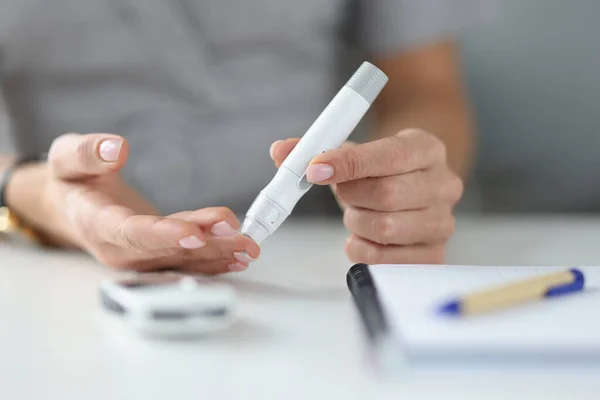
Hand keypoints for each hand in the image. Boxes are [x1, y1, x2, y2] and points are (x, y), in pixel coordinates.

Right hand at [13, 133, 259, 272]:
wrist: (70, 207)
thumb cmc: (70, 181)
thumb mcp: (66, 158)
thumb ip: (87, 153)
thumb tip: (116, 148)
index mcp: (96, 223)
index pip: (132, 232)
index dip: (163, 234)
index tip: (193, 234)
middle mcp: (120, 249)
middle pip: (167, 249)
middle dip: (206, 245)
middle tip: (239, 237)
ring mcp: (140, 256)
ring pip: (182, 257)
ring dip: (217, 253)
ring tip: (249, 247)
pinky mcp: (156, 256)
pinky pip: (186, 261)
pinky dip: (214, 260)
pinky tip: (238, 257)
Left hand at [270, 129, 462, 263]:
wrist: (413, 189)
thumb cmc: (381, 172)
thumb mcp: (355, 153)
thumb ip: (318, 150)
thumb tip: (280, 152)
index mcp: (426, 149)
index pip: (389, 155)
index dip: (348, 163)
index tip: (314, 170)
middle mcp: (443, 185)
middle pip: (388, 194)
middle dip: (351, 196)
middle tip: (342, 193)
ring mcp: (443, 222)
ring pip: (386, 228)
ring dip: (356, 222)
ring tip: (357, 213)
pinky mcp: (434, 255)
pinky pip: (387, 260)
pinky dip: (362, 249)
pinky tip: (363, 236)